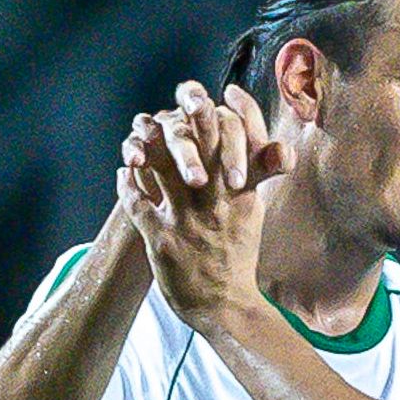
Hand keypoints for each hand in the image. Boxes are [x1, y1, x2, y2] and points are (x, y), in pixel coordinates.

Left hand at [121, 82, 284, 327]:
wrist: (224, 307)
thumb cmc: (237, 255)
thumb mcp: (254, 212)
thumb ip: (257, 177)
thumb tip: (274, 144)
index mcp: (243, 195)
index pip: (241, 142)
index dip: (234, 111)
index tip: (222, 92)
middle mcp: (217, 204)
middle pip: (202, 146)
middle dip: (191, 117)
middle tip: (180, 99)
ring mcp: (187, 221)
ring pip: (162, 168)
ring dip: (147, 146)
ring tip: (139, 135)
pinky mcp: (161, 240)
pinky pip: (137, 202)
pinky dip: (128, 183)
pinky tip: (124, 172)